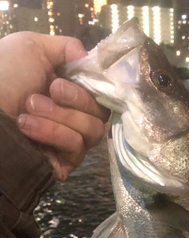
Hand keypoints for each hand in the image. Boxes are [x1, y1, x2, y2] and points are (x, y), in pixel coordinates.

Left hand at [0, 32, 108, 180]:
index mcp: (69, 92)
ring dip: (62, 115)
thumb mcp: (33, 46)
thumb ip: (68, 47)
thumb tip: (89, 61)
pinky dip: (54, 133)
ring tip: (30, 107)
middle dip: (77, 98)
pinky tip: (28, 125)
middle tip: (52, 90)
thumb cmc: (4, 75)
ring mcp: (70, 142)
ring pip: (93, 130)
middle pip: (101, 113)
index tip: (80, 75)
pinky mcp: (65, 162)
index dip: (96, 85)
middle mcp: (73, 117)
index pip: (101, 94)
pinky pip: (77, 147)